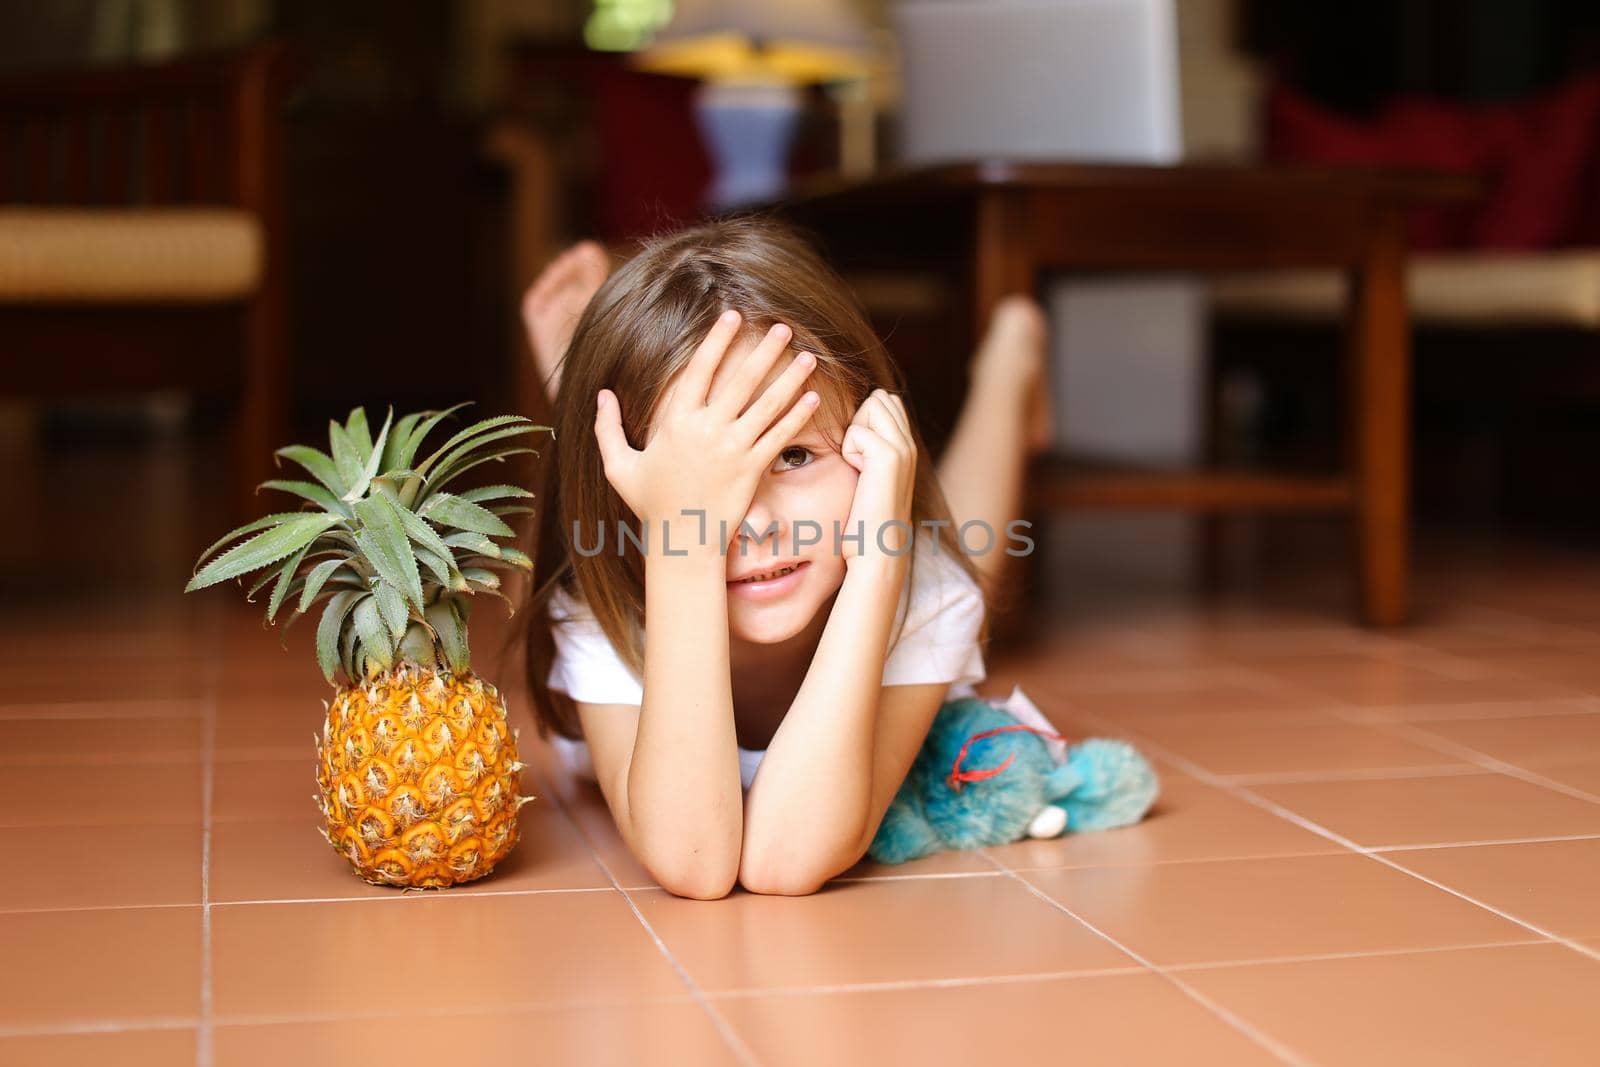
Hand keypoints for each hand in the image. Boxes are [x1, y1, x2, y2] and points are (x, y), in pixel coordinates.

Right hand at [593, 310, 820, 552]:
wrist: (682, 542)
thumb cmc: (651, 504)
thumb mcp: (619, 466)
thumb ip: (607, 428)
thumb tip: (601, 394)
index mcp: (677, 422)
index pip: (700, 370)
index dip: (717, 340)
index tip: (732, 316)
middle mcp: (708, 430)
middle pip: (742, 380)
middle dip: (765, 350)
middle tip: (784, 326)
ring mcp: (733, 449)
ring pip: (768, 405)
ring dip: (790, 377)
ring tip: (809, 355)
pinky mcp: (752, 469)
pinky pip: (779, 436)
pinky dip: (797, 415)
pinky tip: (813, 397)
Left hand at [839, 388, 916, 565]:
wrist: (877, 553)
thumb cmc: (864, 523)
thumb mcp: (869, 479)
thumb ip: (868, 451)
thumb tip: (854, 427)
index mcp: (907, 447)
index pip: (886, 401)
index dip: (863, 419)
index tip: (858, 456)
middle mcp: (910, 443)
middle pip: (878, 398)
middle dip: (858, 421)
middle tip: (858, 462)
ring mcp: (903, 447)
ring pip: (870, 407)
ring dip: (854, 435)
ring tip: (859, 469)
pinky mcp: (889, 455)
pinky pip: (856, 431)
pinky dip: (849, 452)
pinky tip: (859, 477)